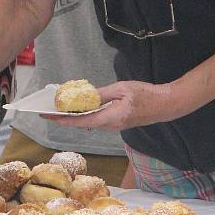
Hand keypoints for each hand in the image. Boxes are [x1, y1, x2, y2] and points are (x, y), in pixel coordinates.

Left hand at [40, 80, 174, 131]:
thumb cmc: (146, 94)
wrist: (166, 105)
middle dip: (65, 118)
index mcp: (111, 118)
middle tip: (48, 110)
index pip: (82, 122)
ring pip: (90, 122)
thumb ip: (103, 94)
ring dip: (75, 116)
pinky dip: (86, 114)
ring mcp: (115, 125)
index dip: (63, 120)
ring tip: (59, 107)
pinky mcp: (118, 122)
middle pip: (83, 124)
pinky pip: (97, 119)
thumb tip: (85, 97)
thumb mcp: (122, 89)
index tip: (48, 116)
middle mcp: (111, 125)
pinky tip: (79, 107)